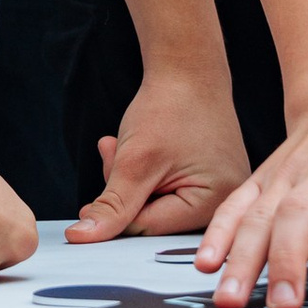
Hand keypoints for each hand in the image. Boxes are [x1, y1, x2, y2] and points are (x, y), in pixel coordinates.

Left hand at [69, 67, 248, 243]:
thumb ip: (111, 207)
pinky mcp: (210, 180)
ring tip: (121, 145)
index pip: (149, 228)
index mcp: (215, 204)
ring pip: (155, 204)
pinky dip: (145, 173)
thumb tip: (82, 239)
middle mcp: (224, 205)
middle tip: (114, 152)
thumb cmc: (170, 106)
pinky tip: (139, 147)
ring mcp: (220, 192)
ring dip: (131, 178)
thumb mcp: (135, 161)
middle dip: (126, 189)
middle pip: (153, 219)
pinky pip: (168, 191)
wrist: (189, 68)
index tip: (111, 169)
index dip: (119, 204)